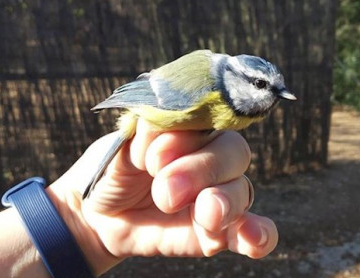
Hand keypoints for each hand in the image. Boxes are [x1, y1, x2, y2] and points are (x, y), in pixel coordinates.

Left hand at [47, 119, 277, 274]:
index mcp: (192, 128)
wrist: (100, 212)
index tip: (153, 158)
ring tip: (203, 216)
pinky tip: (252, 241)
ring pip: (241, 188)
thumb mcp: (120, 145)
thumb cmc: (114, 168)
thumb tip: (159, 123)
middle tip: (165, 192)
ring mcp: (219, 194)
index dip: (188, 136)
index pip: (210, 118)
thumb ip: (144, 133)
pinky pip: (255, 231)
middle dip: (202, 170)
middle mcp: (212, 157)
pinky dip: (259, 234)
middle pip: (233, 151)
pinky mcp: (220, 231)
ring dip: (225, 201)